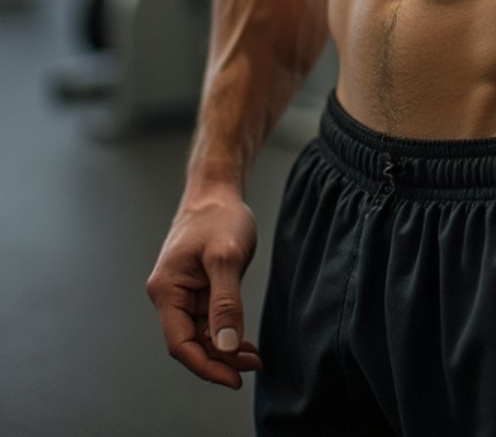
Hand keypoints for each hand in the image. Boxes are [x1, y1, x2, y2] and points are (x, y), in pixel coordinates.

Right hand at [146, 186, 262, 389]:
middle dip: (220, 359)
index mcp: (167, 289)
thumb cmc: (219, 216)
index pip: (180, 343)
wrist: (218, 191)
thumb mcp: (226, 257)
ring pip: (201, 336)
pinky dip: (226, 334)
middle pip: (190, 343)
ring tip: (255, 357)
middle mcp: (170, 295)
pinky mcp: (197, 291)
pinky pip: (209, 322)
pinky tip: (245, 343)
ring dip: (225, 350)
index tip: (234, 378)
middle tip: (253, 364)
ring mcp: (183, 294)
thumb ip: (226, 302)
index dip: (206, 366)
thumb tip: (226, 345)